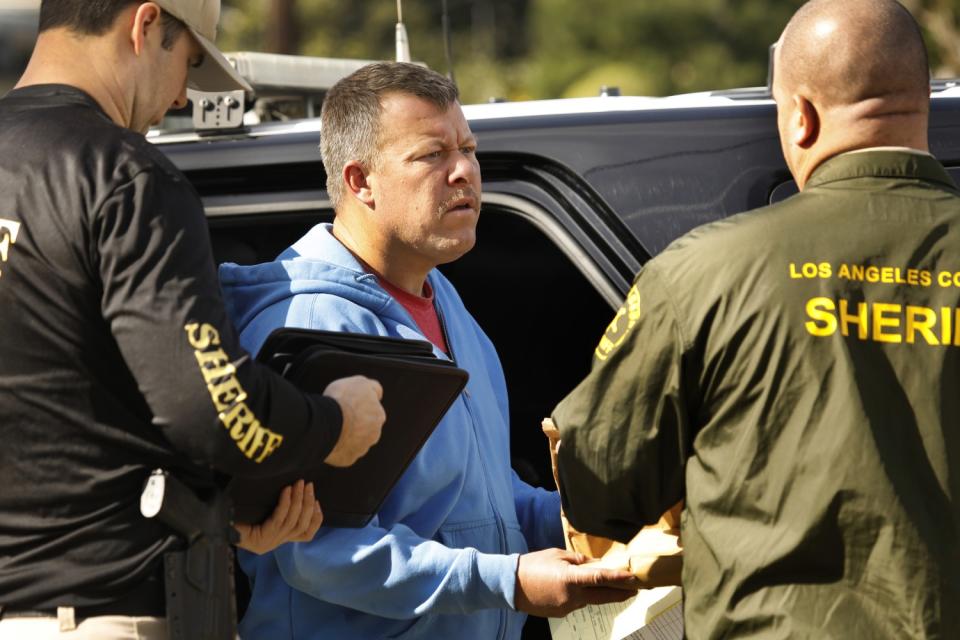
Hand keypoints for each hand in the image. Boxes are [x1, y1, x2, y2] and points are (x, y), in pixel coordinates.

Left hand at [234, 480, 321, 553]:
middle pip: (302, 525)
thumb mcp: (263, 514)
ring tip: (300, 484)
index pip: (306, 535)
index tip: (318, 502)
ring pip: (293, 521)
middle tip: (308, 484)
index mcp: (279, 539)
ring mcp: (270, 542)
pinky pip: (279, 518)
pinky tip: (286, 491)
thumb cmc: (238, 516)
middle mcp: (276, 543)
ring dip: (299, 500)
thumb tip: (297, 491)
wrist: (216, 525)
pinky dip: (285, 503)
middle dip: (308, 503)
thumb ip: (279, 510)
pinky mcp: (262, 538)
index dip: (316, 519)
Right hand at [322, 375, 385, 466]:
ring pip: (356, 442)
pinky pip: (344, 453)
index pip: (374, 410)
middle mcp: (374, 434)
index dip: (361, 406)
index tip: (350, 404)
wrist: (327, 423)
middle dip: (357, 424)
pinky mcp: (349, 458)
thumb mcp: (360, 382)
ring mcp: (361, 448)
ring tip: (334, 429)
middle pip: (366, 428)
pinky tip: (330, 440)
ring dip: (348, 436)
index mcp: (379, 416)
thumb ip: (372, 387)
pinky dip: (338, 448)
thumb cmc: (342, 401)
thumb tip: (378, 393)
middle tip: (340, 417)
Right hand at [514, 548, 638, 617]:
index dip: (619, 578)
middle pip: (603, 596)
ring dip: (597, 593)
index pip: (600, 578)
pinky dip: (579, 596)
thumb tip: (593, 565)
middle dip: (621, 593)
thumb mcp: (557, 555)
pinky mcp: (561, 613)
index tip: (634, 577)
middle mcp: (572, 595)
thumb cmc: (533, 565)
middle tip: (635, 589)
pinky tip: (572, 589)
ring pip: (589, 599)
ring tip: (601, 584)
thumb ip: (577, 561)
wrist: (511, 585)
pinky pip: (576, 603)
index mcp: (570, 578)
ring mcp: (567, 607)